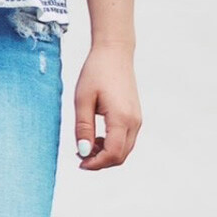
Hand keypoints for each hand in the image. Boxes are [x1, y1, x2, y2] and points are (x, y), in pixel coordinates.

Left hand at [73, 42, 141, 170]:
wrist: (114, 53)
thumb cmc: (96, 72)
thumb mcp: (82, 100)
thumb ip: (83, 128)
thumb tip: (84, 152)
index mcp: (121, 118)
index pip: (112, 154)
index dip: (96, 164)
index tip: (79, 162)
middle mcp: (134, 121)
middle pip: (120, 156)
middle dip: (100, 162)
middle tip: (80, 156)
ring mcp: (137, 119)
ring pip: (124, 150)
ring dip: (106, 154)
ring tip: (86, 145)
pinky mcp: (135, 116)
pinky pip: (126, 140)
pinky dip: (112, 145)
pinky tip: (96, 137)